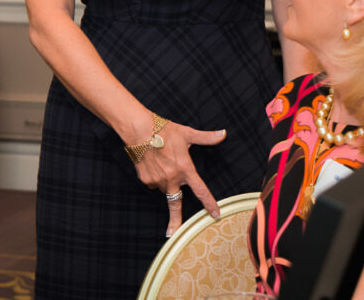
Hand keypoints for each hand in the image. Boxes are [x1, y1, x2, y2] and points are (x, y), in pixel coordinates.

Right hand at [130, 120, 226, 235]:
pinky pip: (153, 183)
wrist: (140, 129)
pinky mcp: (146, 179)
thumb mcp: (187, 133)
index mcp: (185, 169)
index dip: (209, 204)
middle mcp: (172, 178)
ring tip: (162, 163)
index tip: (215, 215)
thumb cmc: (164, 130)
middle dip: (175, 220)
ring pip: (164, 188)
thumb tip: (224, 133)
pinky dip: (155, 177)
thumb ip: (206, 137)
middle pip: (175, 203)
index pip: (201, 191)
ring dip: (166, 182)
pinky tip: (153, 164)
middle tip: (173, 234)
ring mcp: (158, 180)